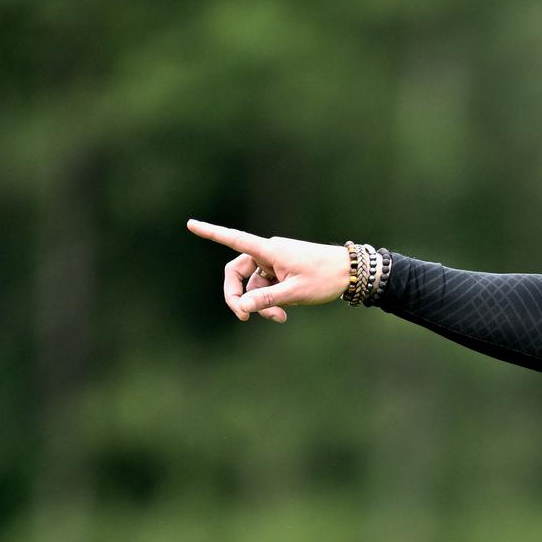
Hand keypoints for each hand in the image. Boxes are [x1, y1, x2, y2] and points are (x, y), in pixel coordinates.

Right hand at [185, 219, 351, 322]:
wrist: (352, 272)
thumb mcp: (294, 293)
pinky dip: (270, 300)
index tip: (190, 223)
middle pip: (237, 272)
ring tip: (280, 318)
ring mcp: (275, 262)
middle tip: (244, 318)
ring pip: (254, 284)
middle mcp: (268, 253)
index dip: (211, 233)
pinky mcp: (283, 271)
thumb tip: (241, 307)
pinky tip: (284, 313)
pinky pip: (267, 286)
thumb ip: (266, 299)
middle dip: (238, 296)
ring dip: (260, 304)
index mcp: (269, 251)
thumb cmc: (325, 278)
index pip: (234, 239)